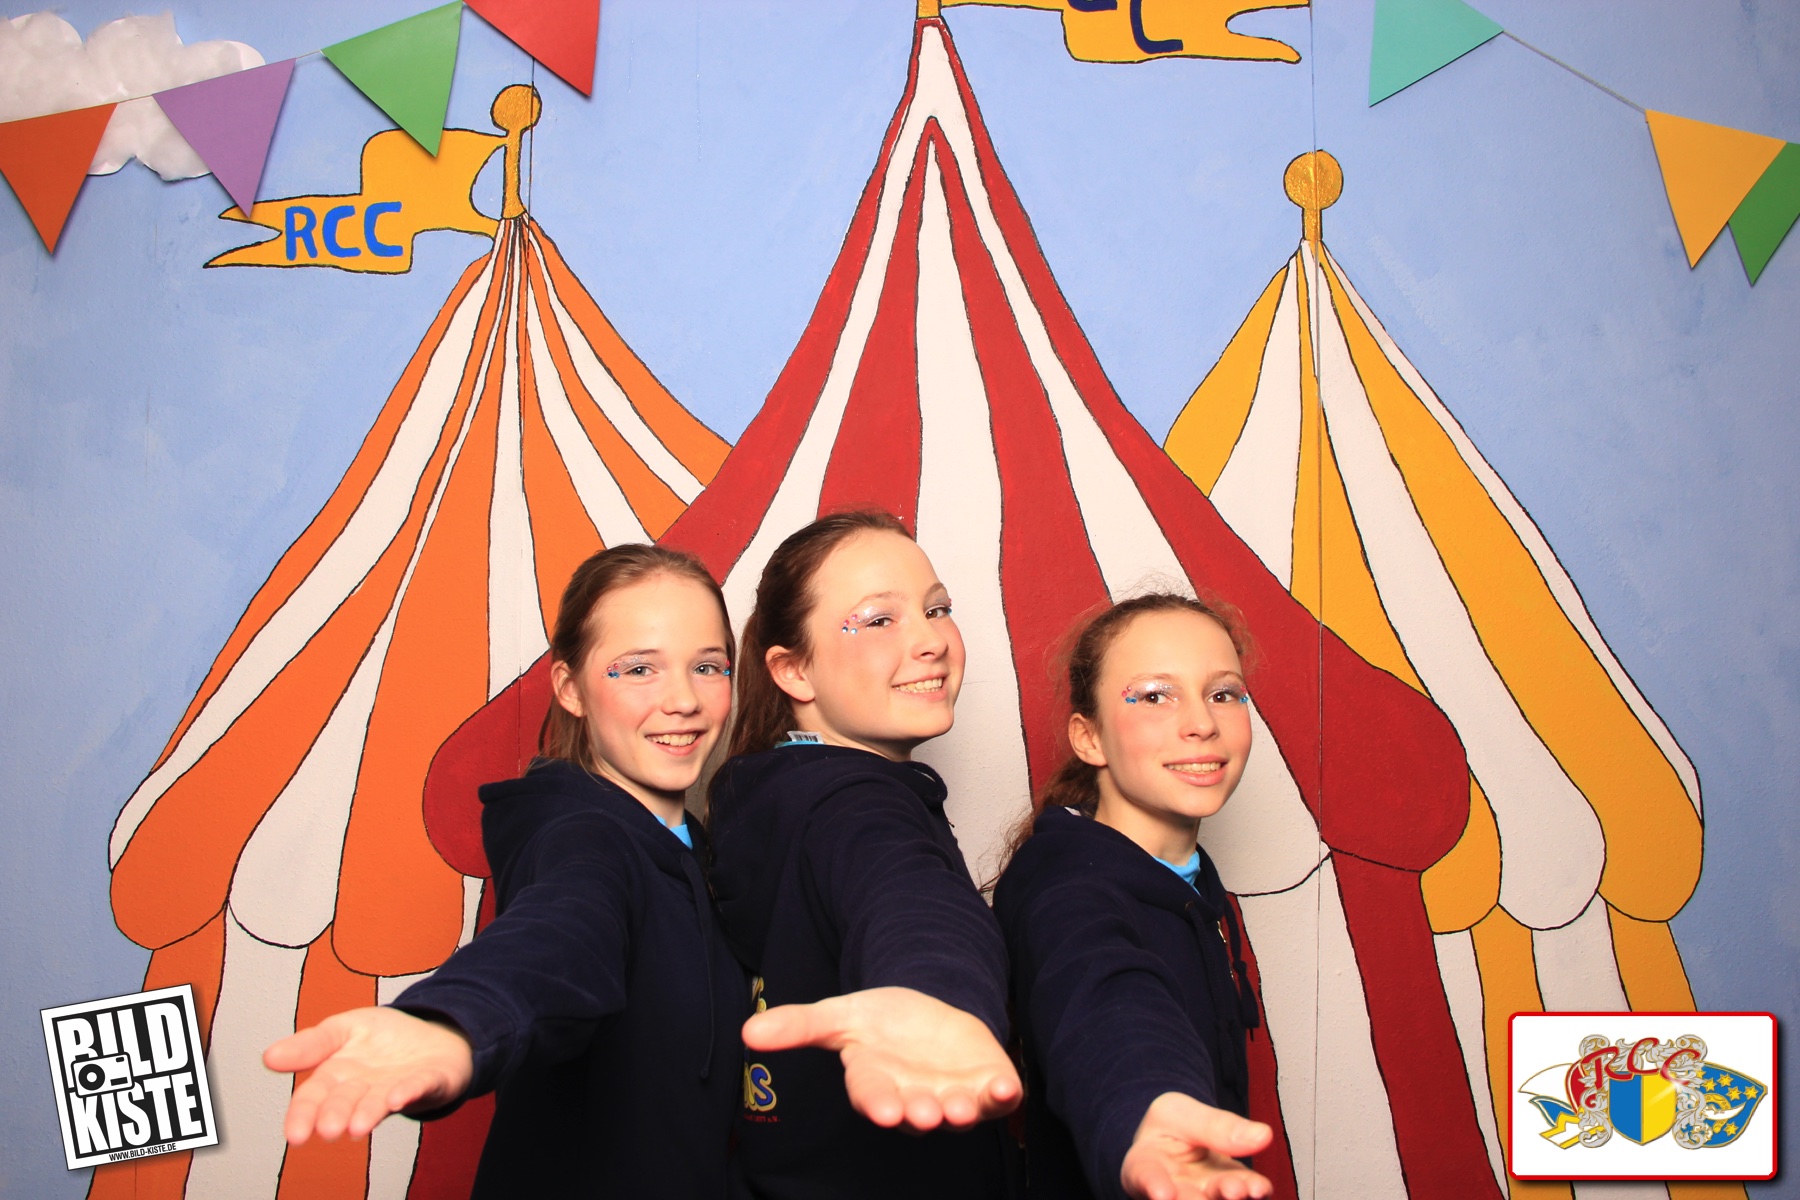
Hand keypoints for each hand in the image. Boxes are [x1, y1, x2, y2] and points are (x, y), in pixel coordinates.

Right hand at [262, 1006, 474, 1143]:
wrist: (433, 1033)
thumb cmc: (382, 1037)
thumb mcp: (341, 1029)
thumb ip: (310, 1044)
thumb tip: (269, 1057)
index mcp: (338, 1075)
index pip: (314, 1097)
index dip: (303, 1114)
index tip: (294, 1134)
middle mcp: (365, 1089)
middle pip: (345, 1102)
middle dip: (336, 1115)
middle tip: (328, 1129)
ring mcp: (397, 1086)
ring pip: (379, 1102)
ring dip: (369, 1113)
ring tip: (358, 1126)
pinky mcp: (431, 1080)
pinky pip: (420, 1086)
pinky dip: (410, 1092)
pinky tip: (399, 1098)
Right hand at [742, 985, 1020, 1131]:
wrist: (930, 1014)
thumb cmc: (882, 1023)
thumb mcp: (841, 1015)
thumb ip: (800, 1025)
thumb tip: (748, 1032)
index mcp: (876, 1081)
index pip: (872, 1095)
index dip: (877, 1102)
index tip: (882, 1108)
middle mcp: (914, 1097)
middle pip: (915, 1112)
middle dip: (919, 1114)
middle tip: (923, 1113)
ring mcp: (952, 1095)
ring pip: (957, 1113)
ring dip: (960, 1112)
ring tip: (958, 1109)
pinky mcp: (987, 1086)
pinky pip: (998, 1099)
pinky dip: (1004, 1096)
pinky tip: (1008, 1088)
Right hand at [1121, 1092, 1273, 1199]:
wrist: (1181, 1140)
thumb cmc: (1170, 1127)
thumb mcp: (1179, 1112)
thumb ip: (1213, 1124)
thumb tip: (1263, 1135)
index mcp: (1144, 1164)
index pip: (1144, 1175)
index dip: (1152, 1185)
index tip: (1163, 1194)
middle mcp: (1171, 1191)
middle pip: (1182, 1198)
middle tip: (1223, 1191)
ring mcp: (1200, 1197)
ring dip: (1229, 1195)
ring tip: (1243, 1189)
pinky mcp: (1226, 1197)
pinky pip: (1240, 1196)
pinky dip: (1252, 1192)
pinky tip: (1260, 1188)